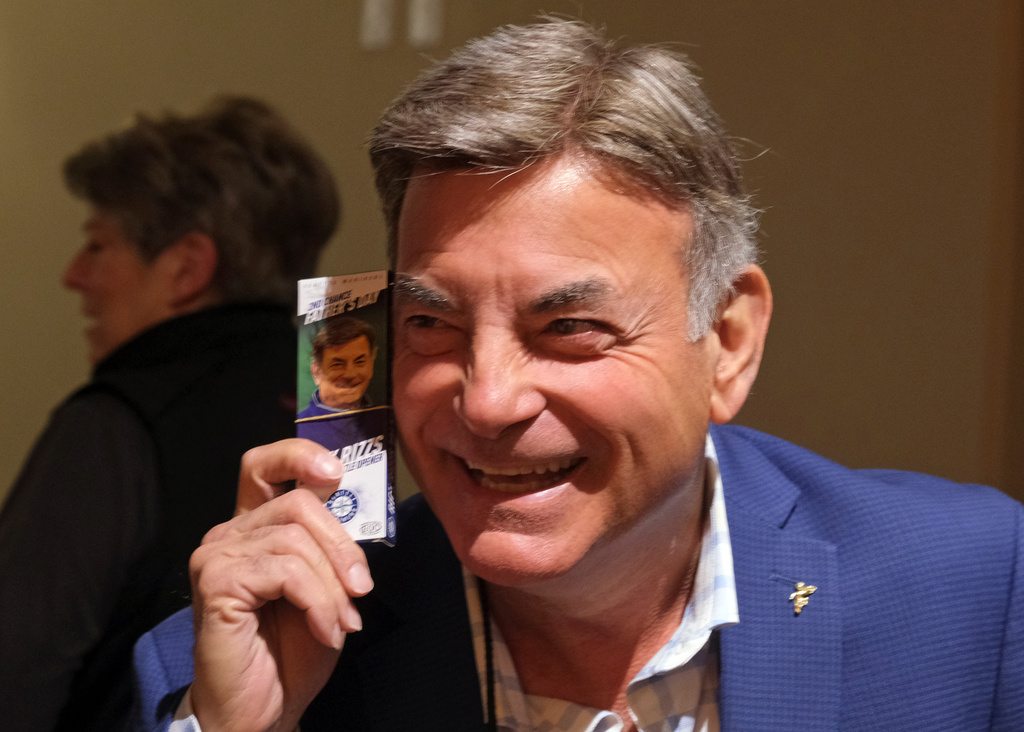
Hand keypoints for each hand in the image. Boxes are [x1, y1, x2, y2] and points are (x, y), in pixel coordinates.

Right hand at [188, 439, 372, 731]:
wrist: (262, 709)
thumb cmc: (291, 651)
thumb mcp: (324, 586)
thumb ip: (329, 545)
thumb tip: (354, 507)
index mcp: (253, 526)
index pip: (263, 464)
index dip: (298, 455)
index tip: (336, 471)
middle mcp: (229, 533)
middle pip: (298, 503)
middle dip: (342, 546)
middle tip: (362, 590)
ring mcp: (216, 555)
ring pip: (296, 540)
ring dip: (333, 586)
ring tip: (342, 623)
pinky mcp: (216, 582)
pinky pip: (286, 571)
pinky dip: (318, 602)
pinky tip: (326, 631)